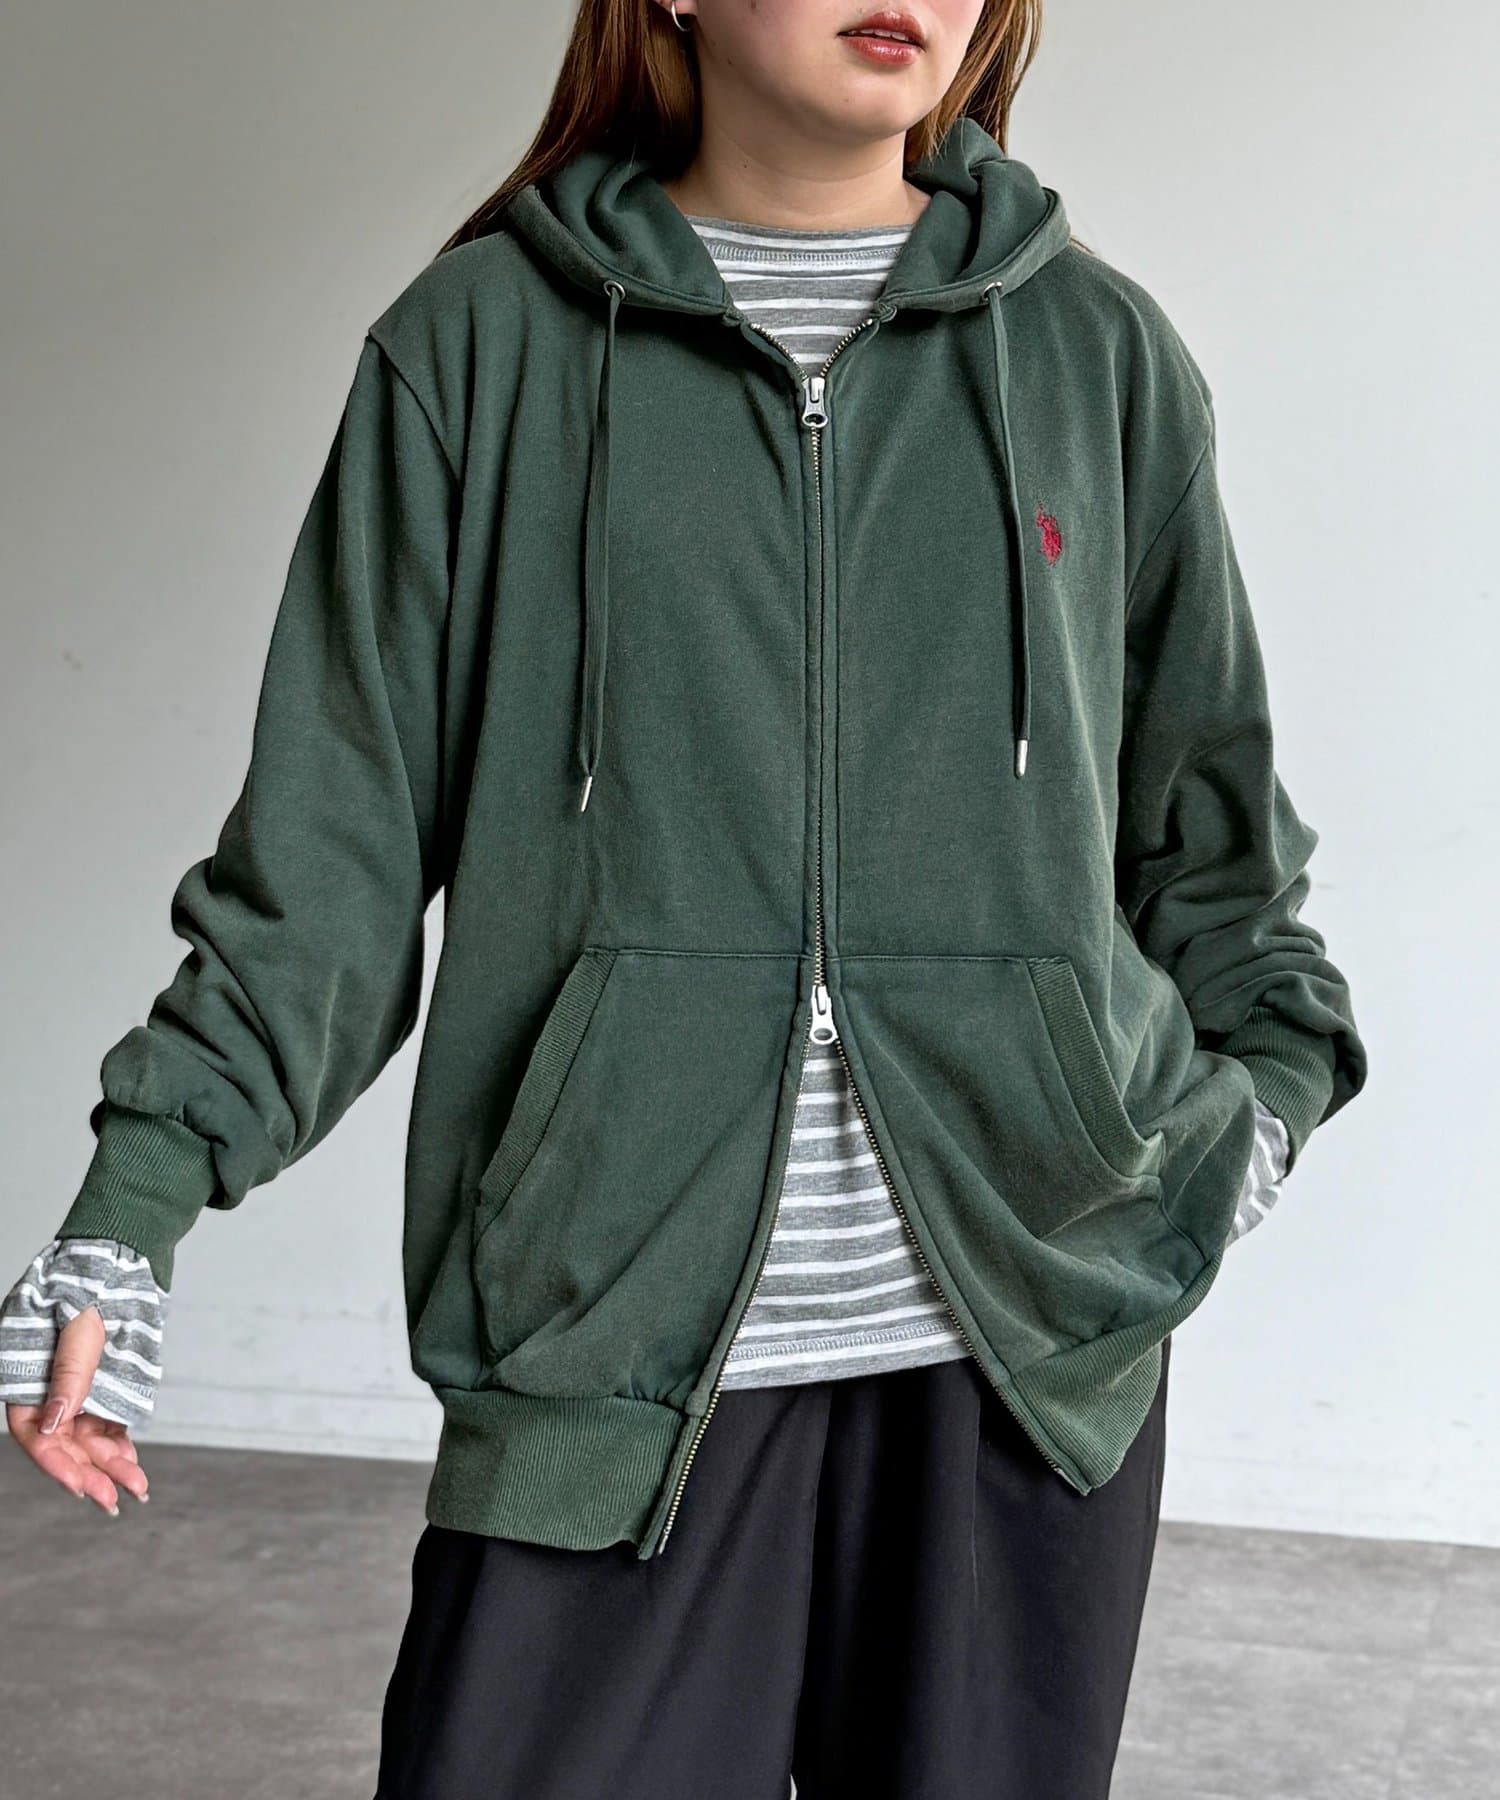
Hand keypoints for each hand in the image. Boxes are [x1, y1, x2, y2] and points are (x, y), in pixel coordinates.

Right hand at [5, 1305, 149, 1514]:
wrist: (116, 1260)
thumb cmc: (86, 1284)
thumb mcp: (77, 1327)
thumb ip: (68, 1372)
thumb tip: (52, 1421)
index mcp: (24, 1375)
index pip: (33, 1431)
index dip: (54, 1461)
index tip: (79, 1485)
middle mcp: (46, 1388)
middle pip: (63, 1441)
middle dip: (88, 1473)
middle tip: (112, 1501)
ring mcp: (74, 1388)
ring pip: (87, 1437)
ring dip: (108, 1465)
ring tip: (135, 1489)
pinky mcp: (101, 1385)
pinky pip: (106, 1422)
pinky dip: (118, 1444)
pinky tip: (131, 1465)